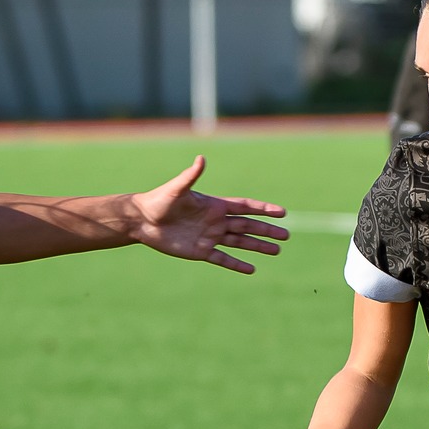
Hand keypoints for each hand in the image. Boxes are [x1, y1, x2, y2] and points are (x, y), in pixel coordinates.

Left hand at [128, 156, 289, 274]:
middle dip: (266, 230)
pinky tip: (251, 269)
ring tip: (276, 251)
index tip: (282, 212)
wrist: (142, 221)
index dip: (263, 209)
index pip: (245, 206)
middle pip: (248, 226)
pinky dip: (237, 264)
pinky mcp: (201, 251)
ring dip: (258, 247)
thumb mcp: (176, 188)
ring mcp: (210, 237)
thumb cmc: (158, 201)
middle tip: (286, 235)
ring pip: (240, 242)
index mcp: (214, 205)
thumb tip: (201, 159)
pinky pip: (223, 258)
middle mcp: (216, 221)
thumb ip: (190, 176)